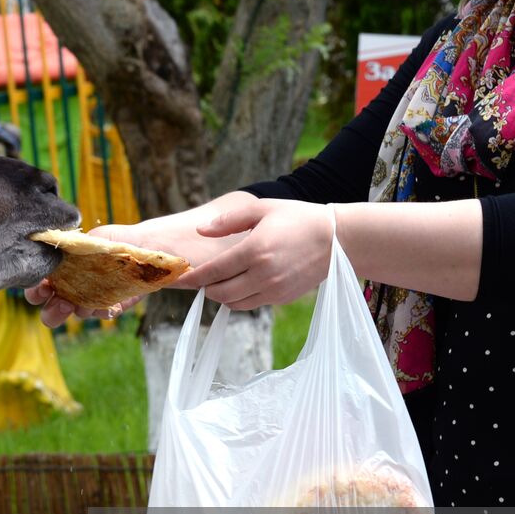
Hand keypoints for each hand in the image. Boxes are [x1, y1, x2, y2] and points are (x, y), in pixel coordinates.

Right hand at [25, 224, 144, 327]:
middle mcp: (70, 289)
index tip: (43, 288)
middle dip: (52, 312)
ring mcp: (89, 299)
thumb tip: (55, 248)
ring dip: (80, 310)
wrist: (142, 246)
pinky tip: (110, 306)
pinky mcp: (109, 306)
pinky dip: (104, 312)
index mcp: (59, 271)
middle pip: (51, 310)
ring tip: (87, 305)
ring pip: (77, 313)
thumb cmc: (111, 240)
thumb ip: (70, 247)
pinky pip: (102, 314)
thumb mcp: (89, 239)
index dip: (35, 291)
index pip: (38, 285)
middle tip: (63, 305)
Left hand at [180, 198, 336, 310]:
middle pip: (220, 293)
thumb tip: (200, 230)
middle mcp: (263, 275)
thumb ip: (228, 221)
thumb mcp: (261, 209)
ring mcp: (274, 290)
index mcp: (255, 251)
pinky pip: (251, 304)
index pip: (214, 271)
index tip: (178, 276)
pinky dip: (239, 298)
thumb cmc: (297, 218)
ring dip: (221, 295)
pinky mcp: (282, 298)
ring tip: (219, 280)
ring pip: (234, 304)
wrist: (336, 240)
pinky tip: (240, 283)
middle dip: (205, 287)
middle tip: (200, 277)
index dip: (192, 276)